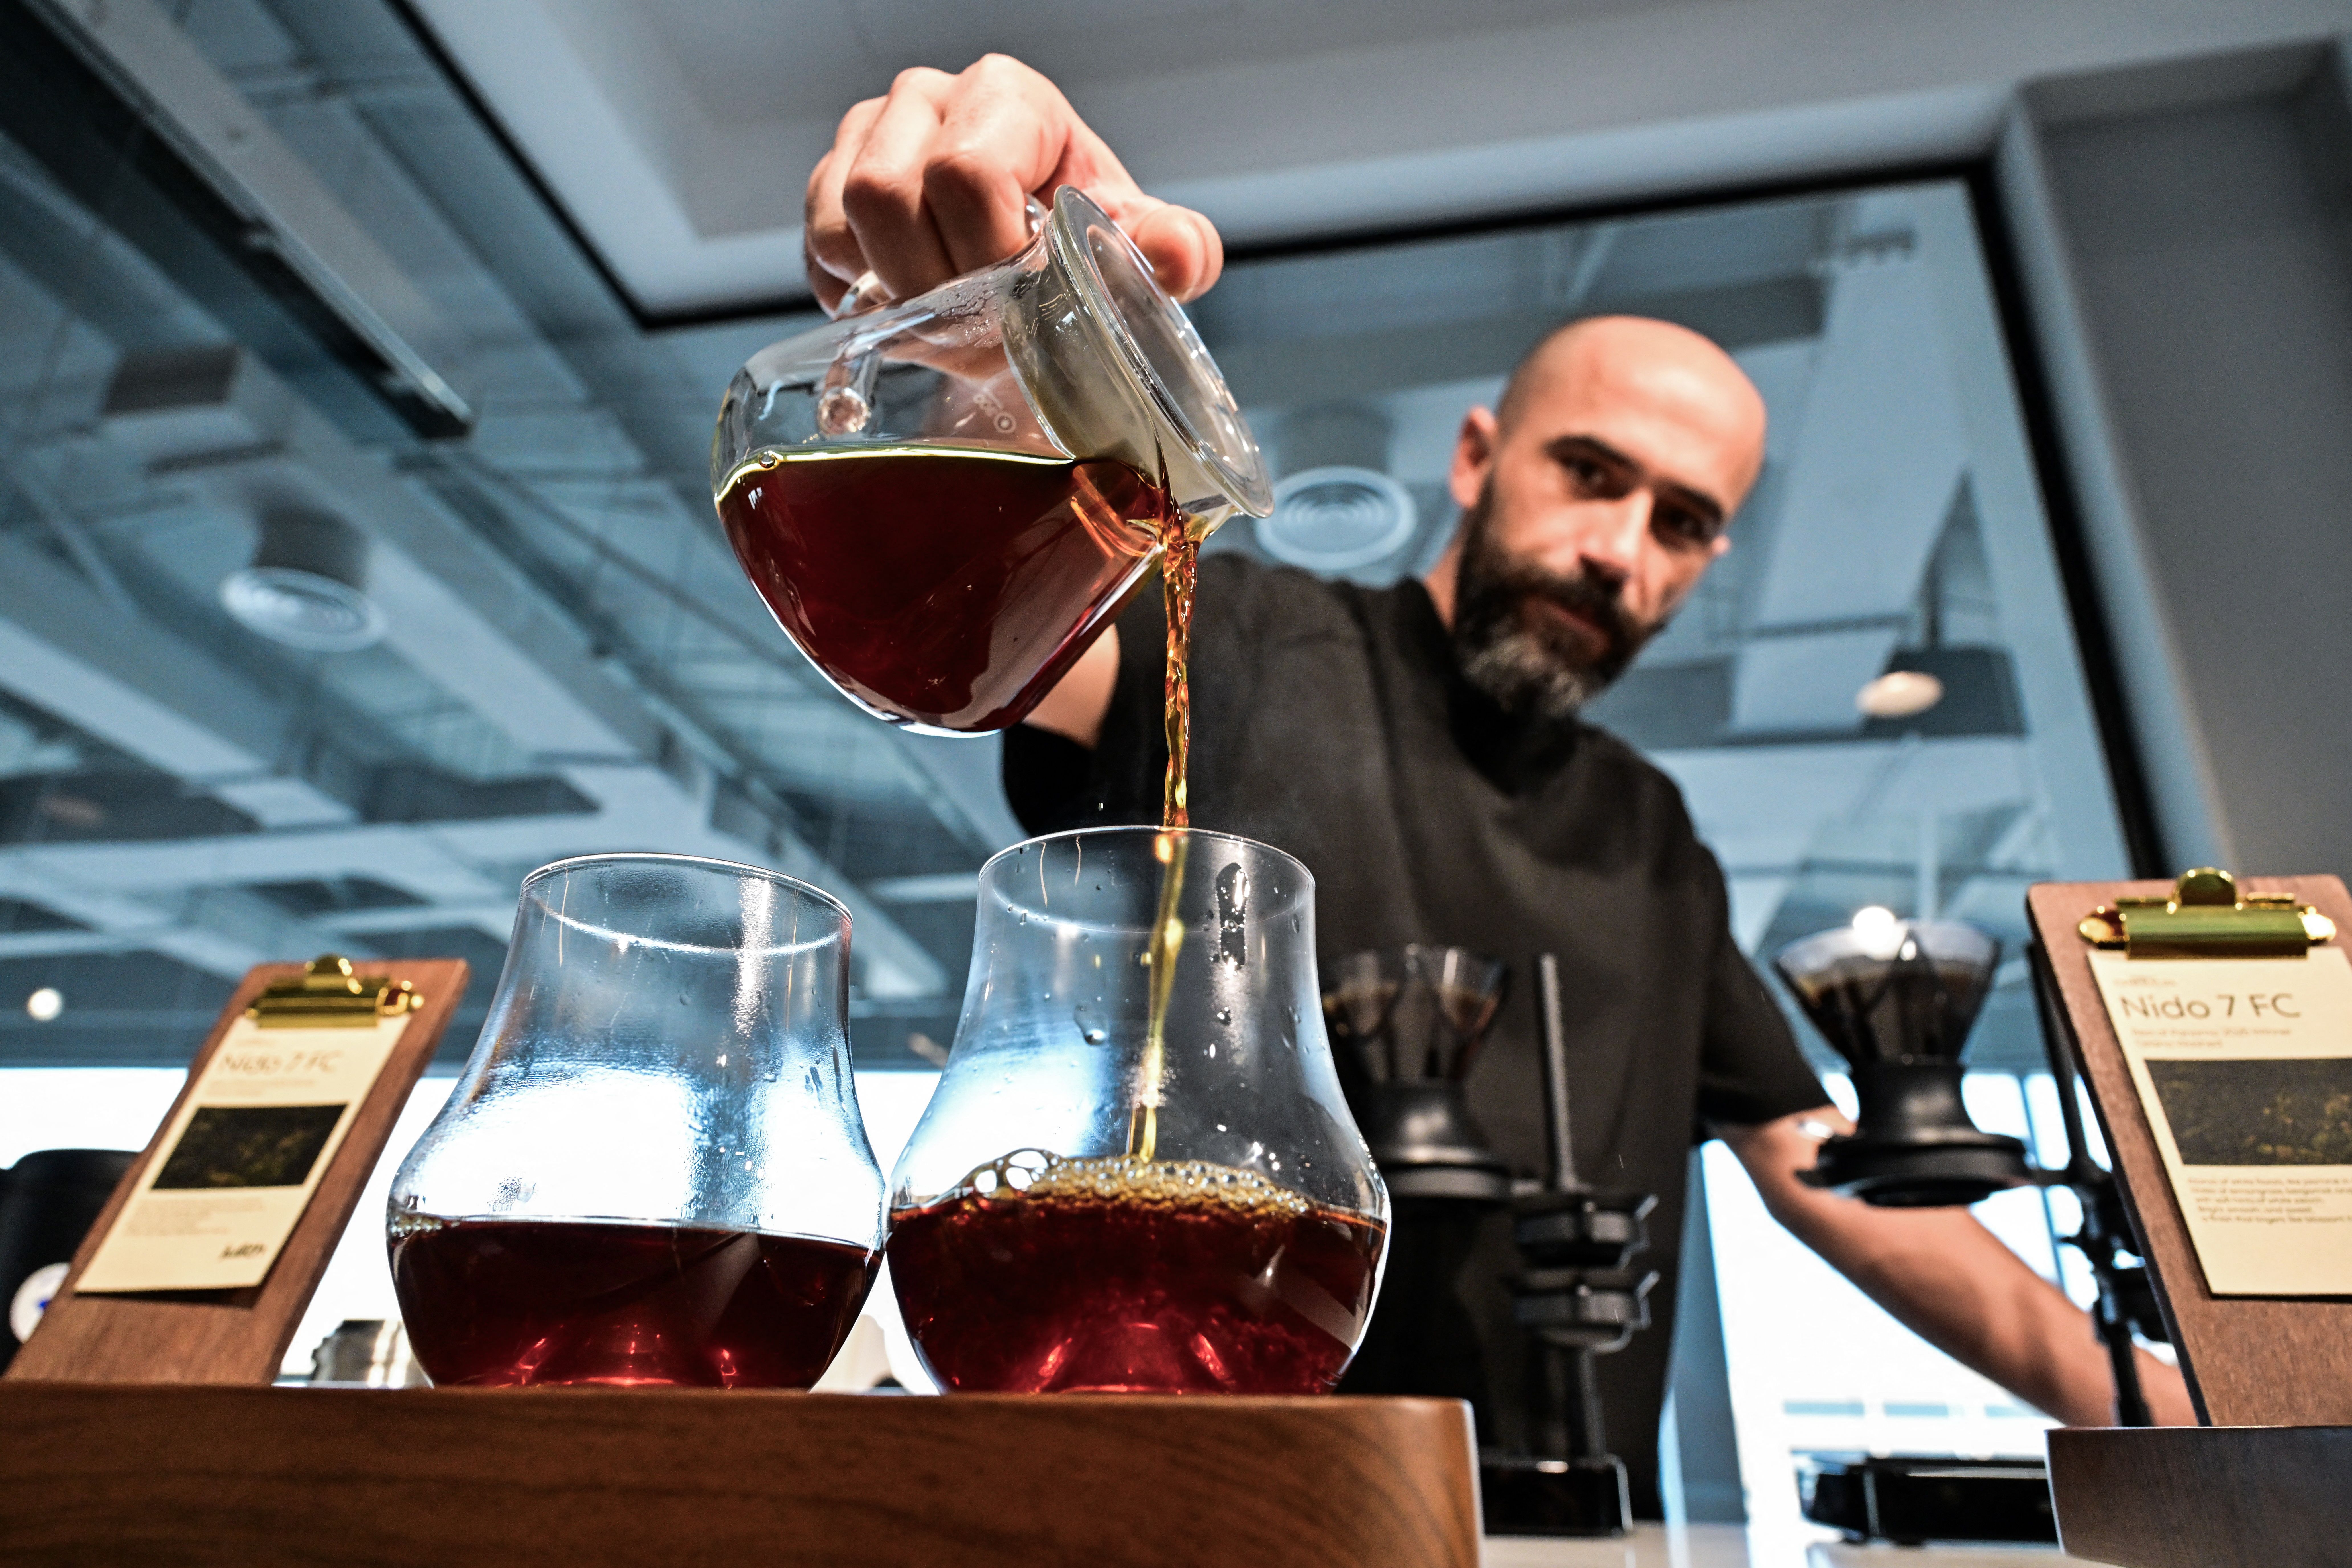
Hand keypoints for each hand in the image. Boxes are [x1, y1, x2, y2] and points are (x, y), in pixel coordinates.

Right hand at [805, 55, 1222, 312]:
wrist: (1031, 265)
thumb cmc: (1078, 242)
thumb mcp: (1133, 246)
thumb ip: (1169, 248)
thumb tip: (1179, 256)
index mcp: (1009, 98)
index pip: (966, 171)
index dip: (983, 252)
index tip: (1016, 294)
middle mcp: (930, 99)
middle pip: (889, 192)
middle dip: (935, 282)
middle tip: (977, 323)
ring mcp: (869, 134)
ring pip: (845, 217)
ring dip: (894, 288)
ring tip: (944, 316)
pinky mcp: (828, 182)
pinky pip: (819, 243)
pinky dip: (856, 290)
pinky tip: (903, 302)